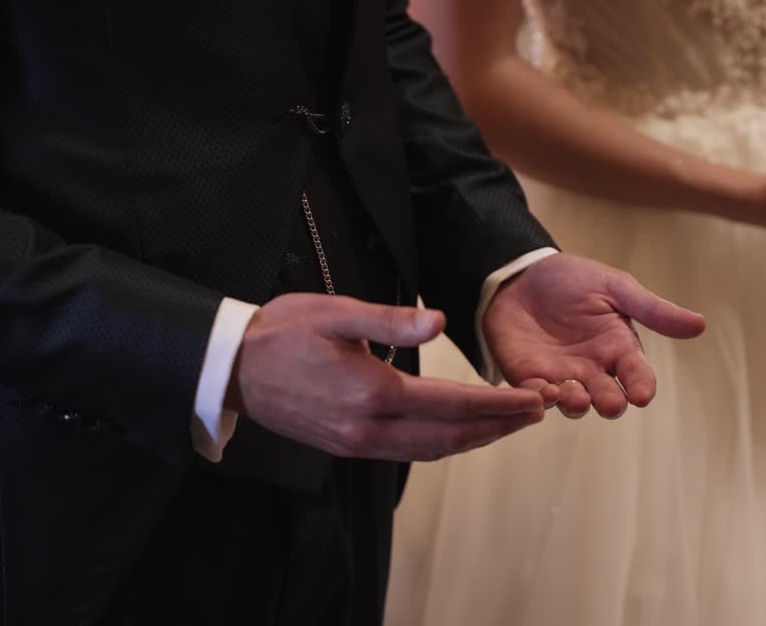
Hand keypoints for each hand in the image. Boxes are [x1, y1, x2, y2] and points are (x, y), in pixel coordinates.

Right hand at [226, 294, 545, 461]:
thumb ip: (391, 320)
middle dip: (497, 427)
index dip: (496, 404)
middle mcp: (368, 428)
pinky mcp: (347, 447)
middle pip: (449, 437)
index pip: (451, 404)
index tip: (531, 398)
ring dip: (474, 440)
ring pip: (431, 450)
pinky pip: (407, 453)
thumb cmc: (282, 333)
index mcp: (372, 393)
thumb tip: (440, 322)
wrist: (230, 369)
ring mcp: (357, 444)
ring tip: (508, 425)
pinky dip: (443, 444)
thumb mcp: (337, 313)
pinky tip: (460, 433)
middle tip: (535, 413)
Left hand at [483, 253, 706, 419]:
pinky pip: (537, 396)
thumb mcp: (614, 287)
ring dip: (576, 404)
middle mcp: (594, 368)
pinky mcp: (529, 377)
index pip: (638, 375)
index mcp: (618, 347)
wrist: (520, 274)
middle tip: (610, 402)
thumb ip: (651, 309)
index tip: (641, 395)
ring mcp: (562, 375)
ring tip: (575, 395)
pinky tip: (543, 392)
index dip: (641, 387)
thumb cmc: (571, 279)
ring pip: (575, 403)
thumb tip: (700, 324)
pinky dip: (540, 399)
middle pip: (609, 397)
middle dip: (611, 403)